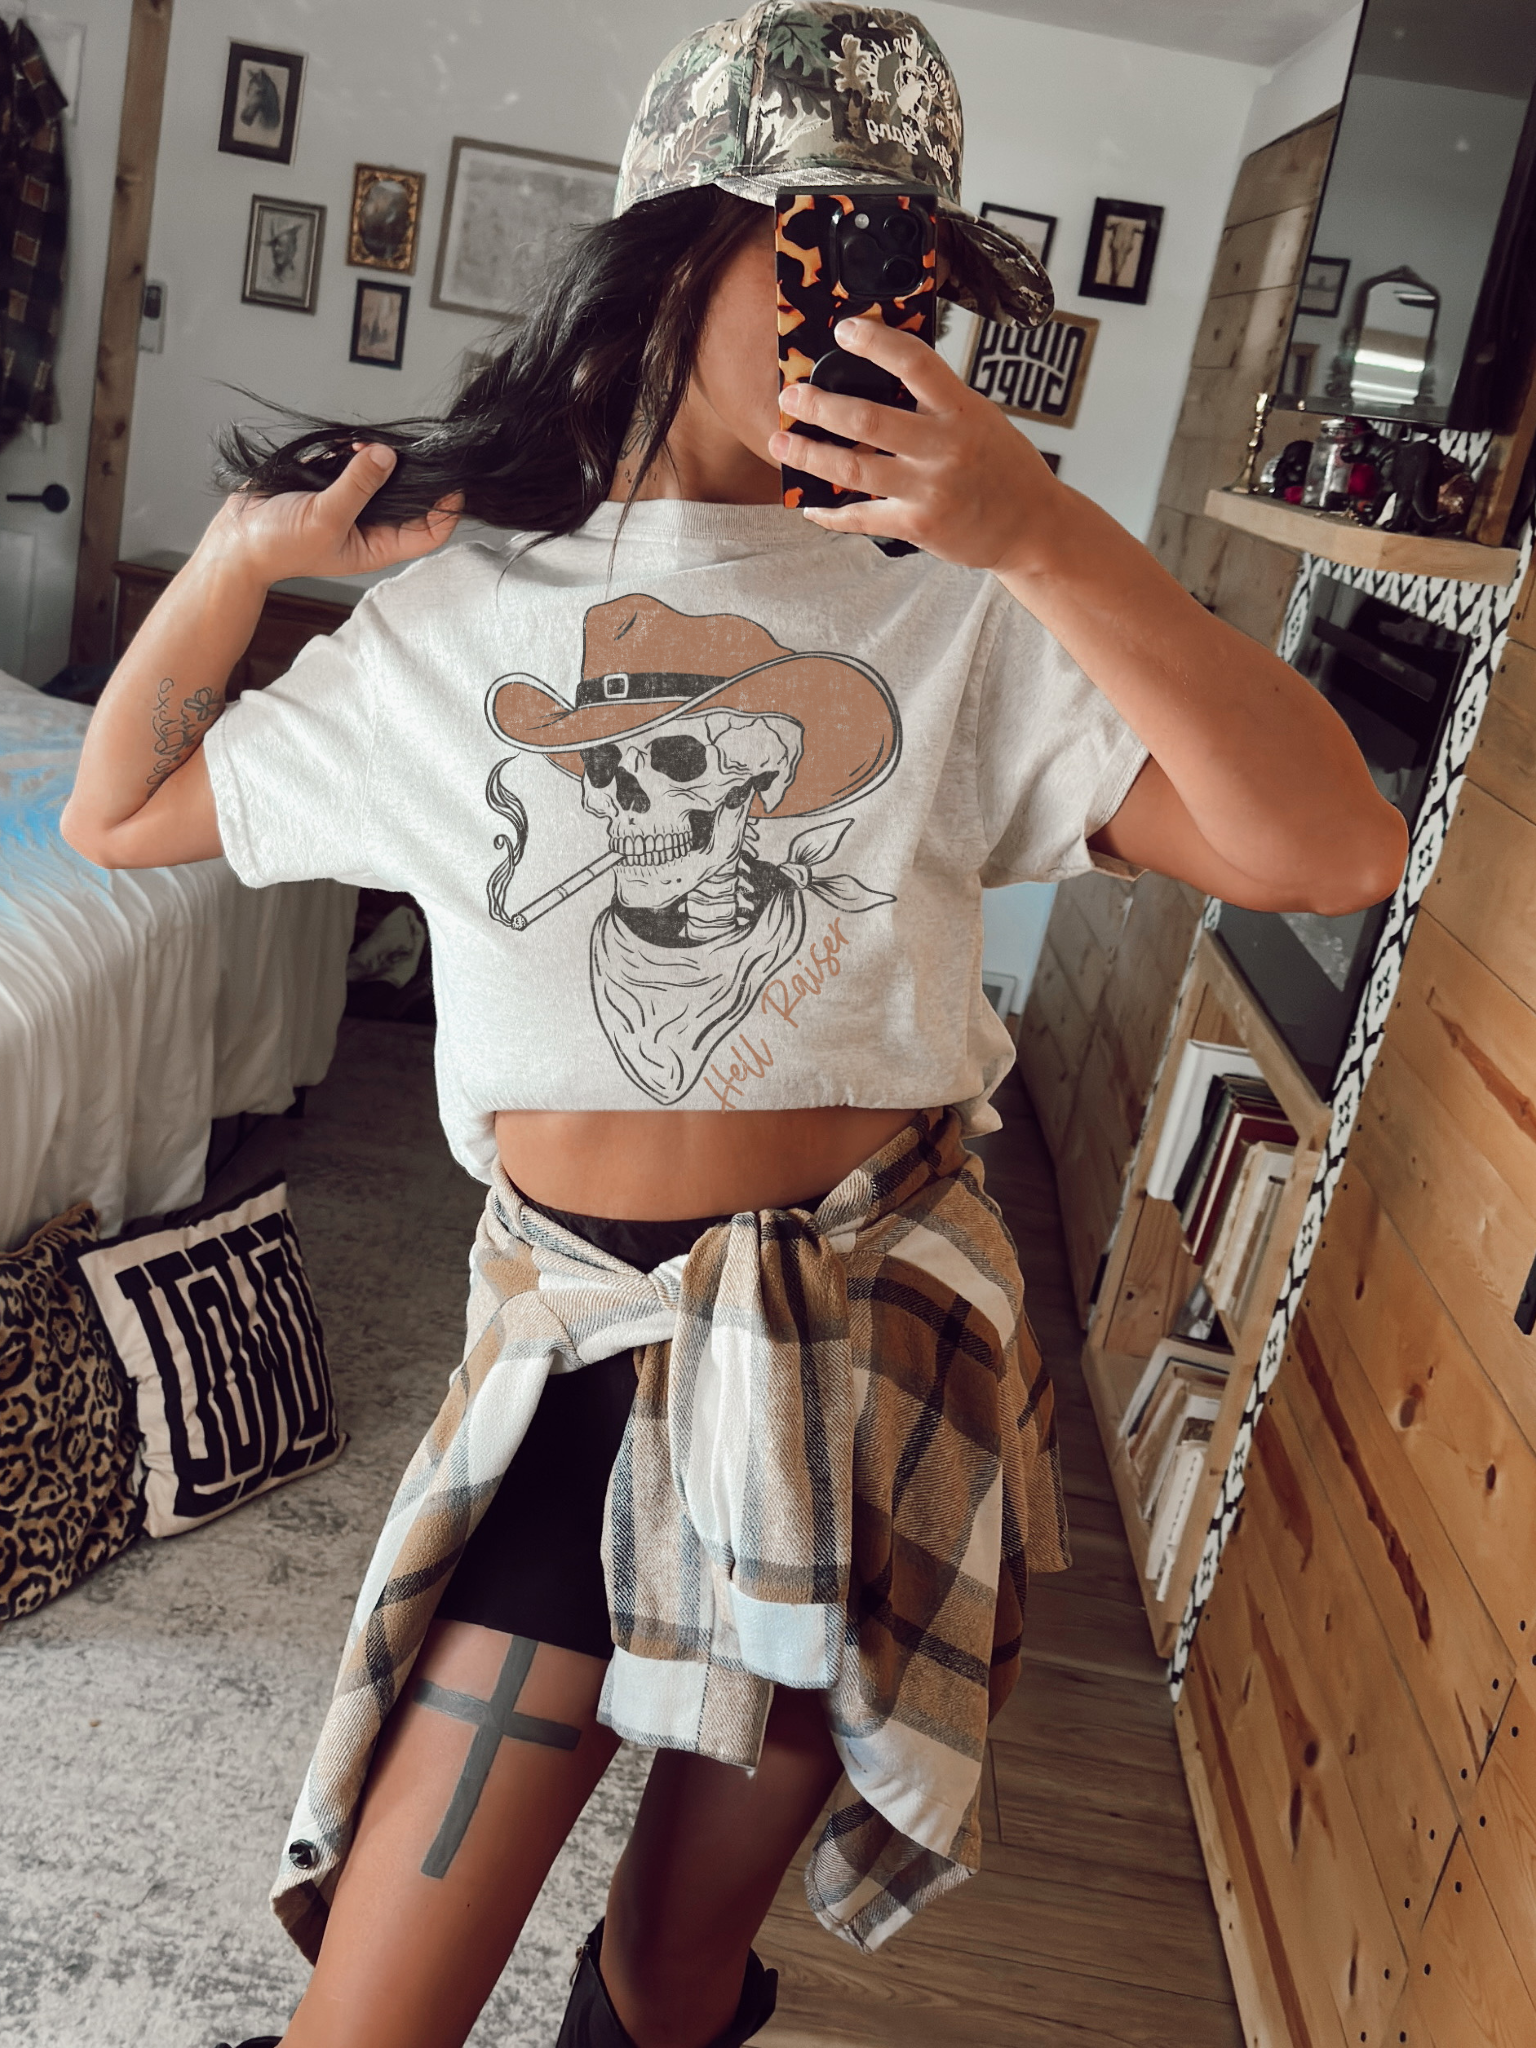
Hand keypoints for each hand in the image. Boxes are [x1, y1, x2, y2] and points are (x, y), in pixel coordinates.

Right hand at [199, 443, 461, 588]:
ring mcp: (352, 504)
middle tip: (400, 450)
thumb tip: (387, 456)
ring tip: (360, 448)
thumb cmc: (278, 544)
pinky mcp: (332, 484)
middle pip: (410, 498)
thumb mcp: (325, 517)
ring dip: (378, 457)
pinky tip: (344, 447)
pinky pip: (355, 463)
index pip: (429, 531)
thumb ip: (357, 486)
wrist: (235, 537)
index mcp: (377, 546)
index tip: (451, 479)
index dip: (446, 508)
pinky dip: (353, 451)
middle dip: (409, 473)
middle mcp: (370, 526)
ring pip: (383, 476)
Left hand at [767, 318, 1060, 570]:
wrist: (1033, 526)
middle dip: (819, 405)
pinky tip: (810, 505)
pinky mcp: (919, 525)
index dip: (875, 341)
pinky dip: (830, 514)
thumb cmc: (1005, 468)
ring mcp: (930, 489)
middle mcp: (945, 447)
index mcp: (962, 410)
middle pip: (867, 419)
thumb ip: (936, 403)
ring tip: (781, 443)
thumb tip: (880, 378)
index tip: (844, 330)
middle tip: (790, 396)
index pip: (915, 361)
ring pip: (853, 468)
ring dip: (809, 455)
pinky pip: (861, 517)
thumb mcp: (980, 419)